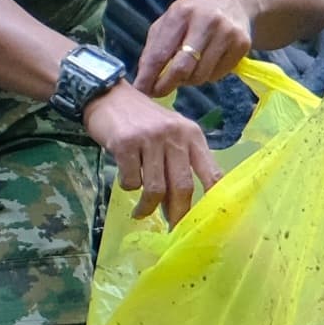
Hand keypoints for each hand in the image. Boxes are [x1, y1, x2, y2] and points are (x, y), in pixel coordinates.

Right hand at [86, 81, 216, 225]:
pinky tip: (125, 180)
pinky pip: (131, 181)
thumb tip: (181, 206)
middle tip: (172, 228)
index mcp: (192, 135)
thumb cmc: (142, 121)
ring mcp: (150, 139)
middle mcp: (175, 135)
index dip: (213, 200)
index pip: (212, 173)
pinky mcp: (125, 143)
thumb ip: (179, 163)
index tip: (207, 221)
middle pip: (183, 187)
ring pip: (155, 189)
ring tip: (141, 212)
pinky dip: (128, 187)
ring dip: (147, 207)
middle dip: (177, 214)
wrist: (109, 96)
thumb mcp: (170, 134)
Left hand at [138, 0, 323, 94]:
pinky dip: (207, 76)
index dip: (149, 76)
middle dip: (166, 85)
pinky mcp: (242, 44)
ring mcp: (226, 33)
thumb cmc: (194, 12)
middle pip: (182, 68)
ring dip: (189, 80)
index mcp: (181, 14)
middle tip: (159, 92)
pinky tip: (207, 62)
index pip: (161, 53)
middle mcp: (205, 22)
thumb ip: (154, 48)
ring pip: (201, 76)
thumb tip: (143, 80)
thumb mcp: (170, 20)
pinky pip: (218, 75)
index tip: (141, 91)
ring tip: (187, 68)